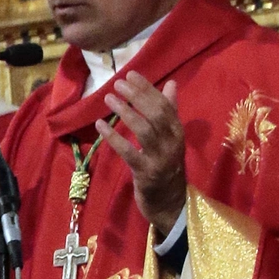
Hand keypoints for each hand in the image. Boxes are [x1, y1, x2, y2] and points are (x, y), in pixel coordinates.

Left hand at [95, 73, 185, 235]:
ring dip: (125, 112)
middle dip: (136, 96)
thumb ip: (170, 111)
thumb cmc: (167, 167)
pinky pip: (128, 152)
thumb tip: (171, 84)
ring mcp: (160, 159)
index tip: (131, 74)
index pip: (165, 105)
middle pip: (156, 114)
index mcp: (178, 132)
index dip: (148, 88)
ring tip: (109, 99)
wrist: (170, 204)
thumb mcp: (171, 139)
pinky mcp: (145, 174)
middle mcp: (172, 144)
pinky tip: (100, 125)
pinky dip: (113, 138)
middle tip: (117, 84)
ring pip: (144, 130)